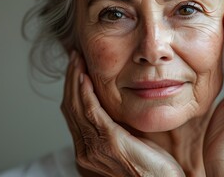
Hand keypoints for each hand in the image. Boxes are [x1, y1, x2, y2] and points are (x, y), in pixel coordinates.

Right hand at [61, 52, 184, 176]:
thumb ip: (117, 125)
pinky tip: (86, 78)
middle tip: (74, 57)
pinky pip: (91, 112)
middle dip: (71, 79)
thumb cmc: (152, 165)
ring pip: (77, 107)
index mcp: (88, 150)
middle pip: (71, 108)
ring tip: (78, 60)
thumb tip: (114, 103)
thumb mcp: (130, 140)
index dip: (73, 88)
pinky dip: (86, 93)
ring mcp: (94, 149)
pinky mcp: (110, 143)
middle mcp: (85, 151)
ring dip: (76, 81)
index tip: (77, 67)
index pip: (74, 113)